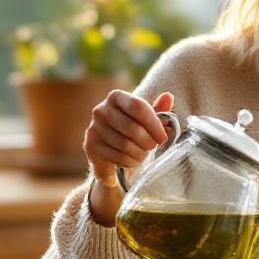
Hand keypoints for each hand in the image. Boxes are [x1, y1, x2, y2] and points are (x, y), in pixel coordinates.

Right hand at [84, 90, 173, 224]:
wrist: (109, 149)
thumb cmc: (132, 129)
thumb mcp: (147, 119)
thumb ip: (159, 110)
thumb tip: (168, 97)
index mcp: (116, 97)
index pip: (137, 106)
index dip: (154, 124)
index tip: (163, 137)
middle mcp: (101, 110)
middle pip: (132, 128)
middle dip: (148, 142)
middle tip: (153, 147)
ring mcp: (93, 128)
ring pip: (125, 145)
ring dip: (140, 154)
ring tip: (143, 154)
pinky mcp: (90, 146)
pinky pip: (116, 156)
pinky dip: (129, 161)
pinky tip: (132, 160)